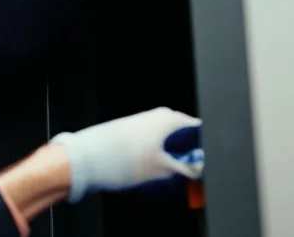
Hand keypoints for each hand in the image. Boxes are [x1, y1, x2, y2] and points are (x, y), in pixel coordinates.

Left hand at [50, 107, 202, 202]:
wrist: (86, 158)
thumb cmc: (120, 157)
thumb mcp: (163, 168)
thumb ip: (187, 169)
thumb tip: (198, 170)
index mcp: (170, 119)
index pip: (200, 129)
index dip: (205, 148)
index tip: (206, 164)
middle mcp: (158, 117)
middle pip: (184, 137)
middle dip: (188, 156)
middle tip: (189, 175)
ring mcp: (144, 125)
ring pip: (169, 143)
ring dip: (172, 160)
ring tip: (169, 176)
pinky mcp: (133, 134)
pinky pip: (155, 146)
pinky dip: (159, 159)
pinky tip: (155, 173)